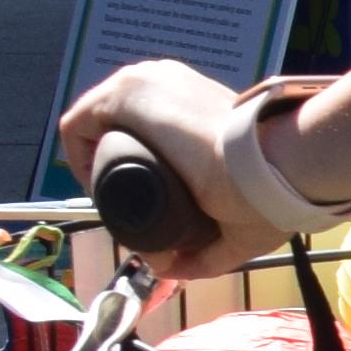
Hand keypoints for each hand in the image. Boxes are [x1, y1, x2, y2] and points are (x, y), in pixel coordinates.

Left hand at [54, 57, 330, 284]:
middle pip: (117, 125)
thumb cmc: (269, 188)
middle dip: (111, 165)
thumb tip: (166, 267)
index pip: (147, 128)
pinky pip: (78, 124)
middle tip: (126, 204)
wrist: (272, 168)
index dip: (133, 165)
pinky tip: (93, 182)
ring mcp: (145, 82)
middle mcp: (167, 82)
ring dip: (94, 160)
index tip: (143, 203)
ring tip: (108, 195)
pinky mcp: (125, 93)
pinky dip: (77, 155)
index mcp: (195, 100)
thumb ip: (207, 251)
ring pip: (97, 123)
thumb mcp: (235, 224)